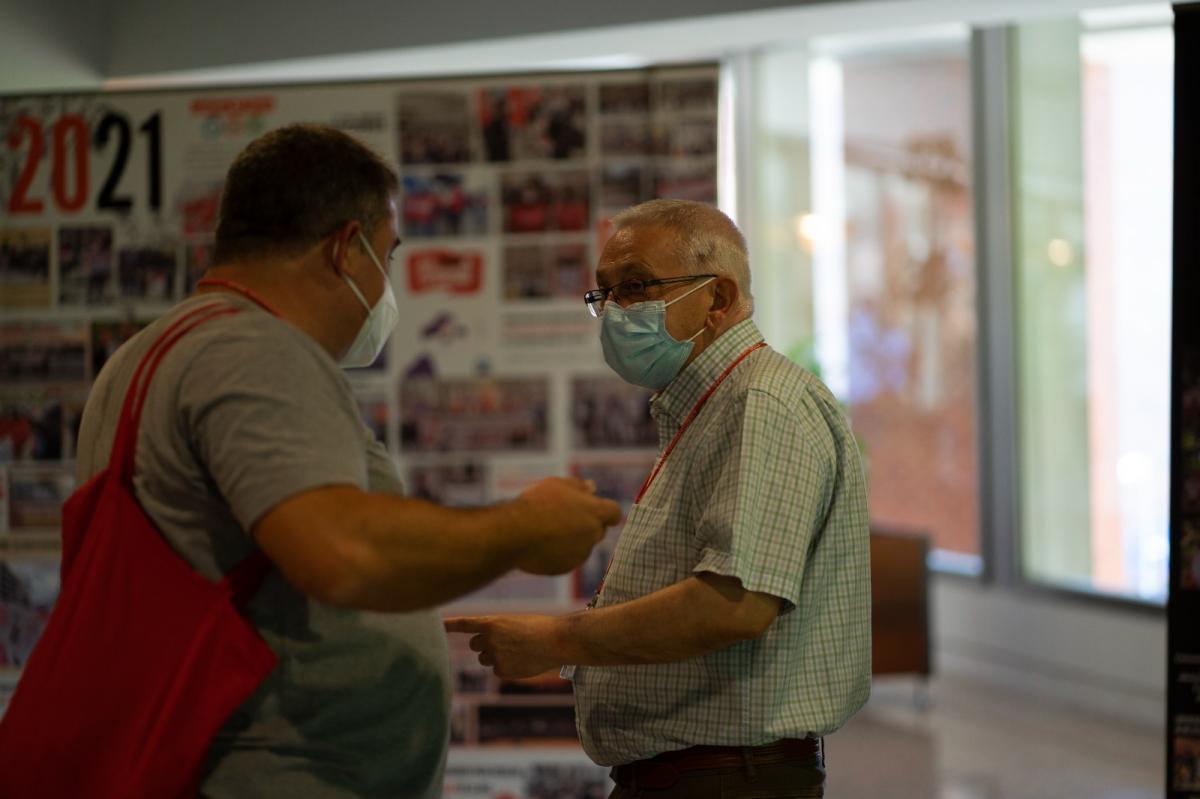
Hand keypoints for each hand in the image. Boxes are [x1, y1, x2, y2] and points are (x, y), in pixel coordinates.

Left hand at [444, 614, 565, 678]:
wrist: (557, 640)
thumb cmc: (538, 627)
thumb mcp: (513, 622)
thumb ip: (495, 632)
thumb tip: (484, 650)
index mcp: (492, 623)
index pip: (464, 624)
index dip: (449, 625)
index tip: (437, 626)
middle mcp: (489, 640)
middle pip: (475, 645)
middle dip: (485, 644)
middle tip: (505, 640)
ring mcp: (495, 656)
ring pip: (485, 659)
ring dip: (496, 655)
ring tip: (517, 650)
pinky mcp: (502, 671)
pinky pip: (497, 670)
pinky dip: (507, 667)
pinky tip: (522, 660)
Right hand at [509, 477, 620, 574]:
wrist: (517, 533)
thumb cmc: (537, 504)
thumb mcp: (557, 484)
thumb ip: (578, 486)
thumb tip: (592, 487)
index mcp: (595, 512)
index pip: (614, 513)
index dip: (605, 511)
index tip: (594, 509)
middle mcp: (593, 535)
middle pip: (598, 530)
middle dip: (586, 524)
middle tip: (563, 516)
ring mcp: (581, 554)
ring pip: (582, 546)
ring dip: (571, 539)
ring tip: (546, 529)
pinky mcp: (566, 567)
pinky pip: (567, 559)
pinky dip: (559, 553)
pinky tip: (541, 544)